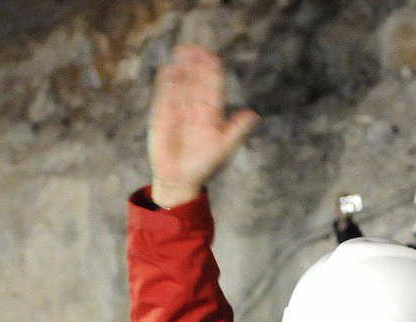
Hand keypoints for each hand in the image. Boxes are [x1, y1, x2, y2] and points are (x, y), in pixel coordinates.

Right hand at [148, 45, 260, 208]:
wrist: (179, 180)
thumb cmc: (203, 165)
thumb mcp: (223, 148)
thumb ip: (236, 130)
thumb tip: (254, 114)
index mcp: (211, 115)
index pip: (212, 89)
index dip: (212, 73)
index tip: (212, 57)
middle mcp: (195, 110)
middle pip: (196, 82)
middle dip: (196, 65)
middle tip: (196, 48)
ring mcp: (178, 112)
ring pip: (181, 86)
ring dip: (182, 69)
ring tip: (182, 51)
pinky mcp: (162, 117)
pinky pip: (164, 97)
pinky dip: (166, 84)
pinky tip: (168, 70)